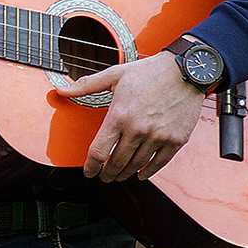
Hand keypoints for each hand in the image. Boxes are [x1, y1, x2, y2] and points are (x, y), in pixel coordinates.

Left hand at [56, 52, 207, 180]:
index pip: (98, 151)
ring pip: (136, 165)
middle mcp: (138, 129)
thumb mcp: (114, 75)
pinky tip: (141, 174)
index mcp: (119, 115)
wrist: (187, 70)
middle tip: (104, 176)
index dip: (90, 166)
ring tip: (119, 175)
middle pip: (116, 162)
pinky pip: (159, 163)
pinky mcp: (176, 140)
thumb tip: (60, 90)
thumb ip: (86, 86)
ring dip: (125, 174)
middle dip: (107, 173)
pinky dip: (148, 172)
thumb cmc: (150, 71)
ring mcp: (158, 136)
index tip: (88, 171)